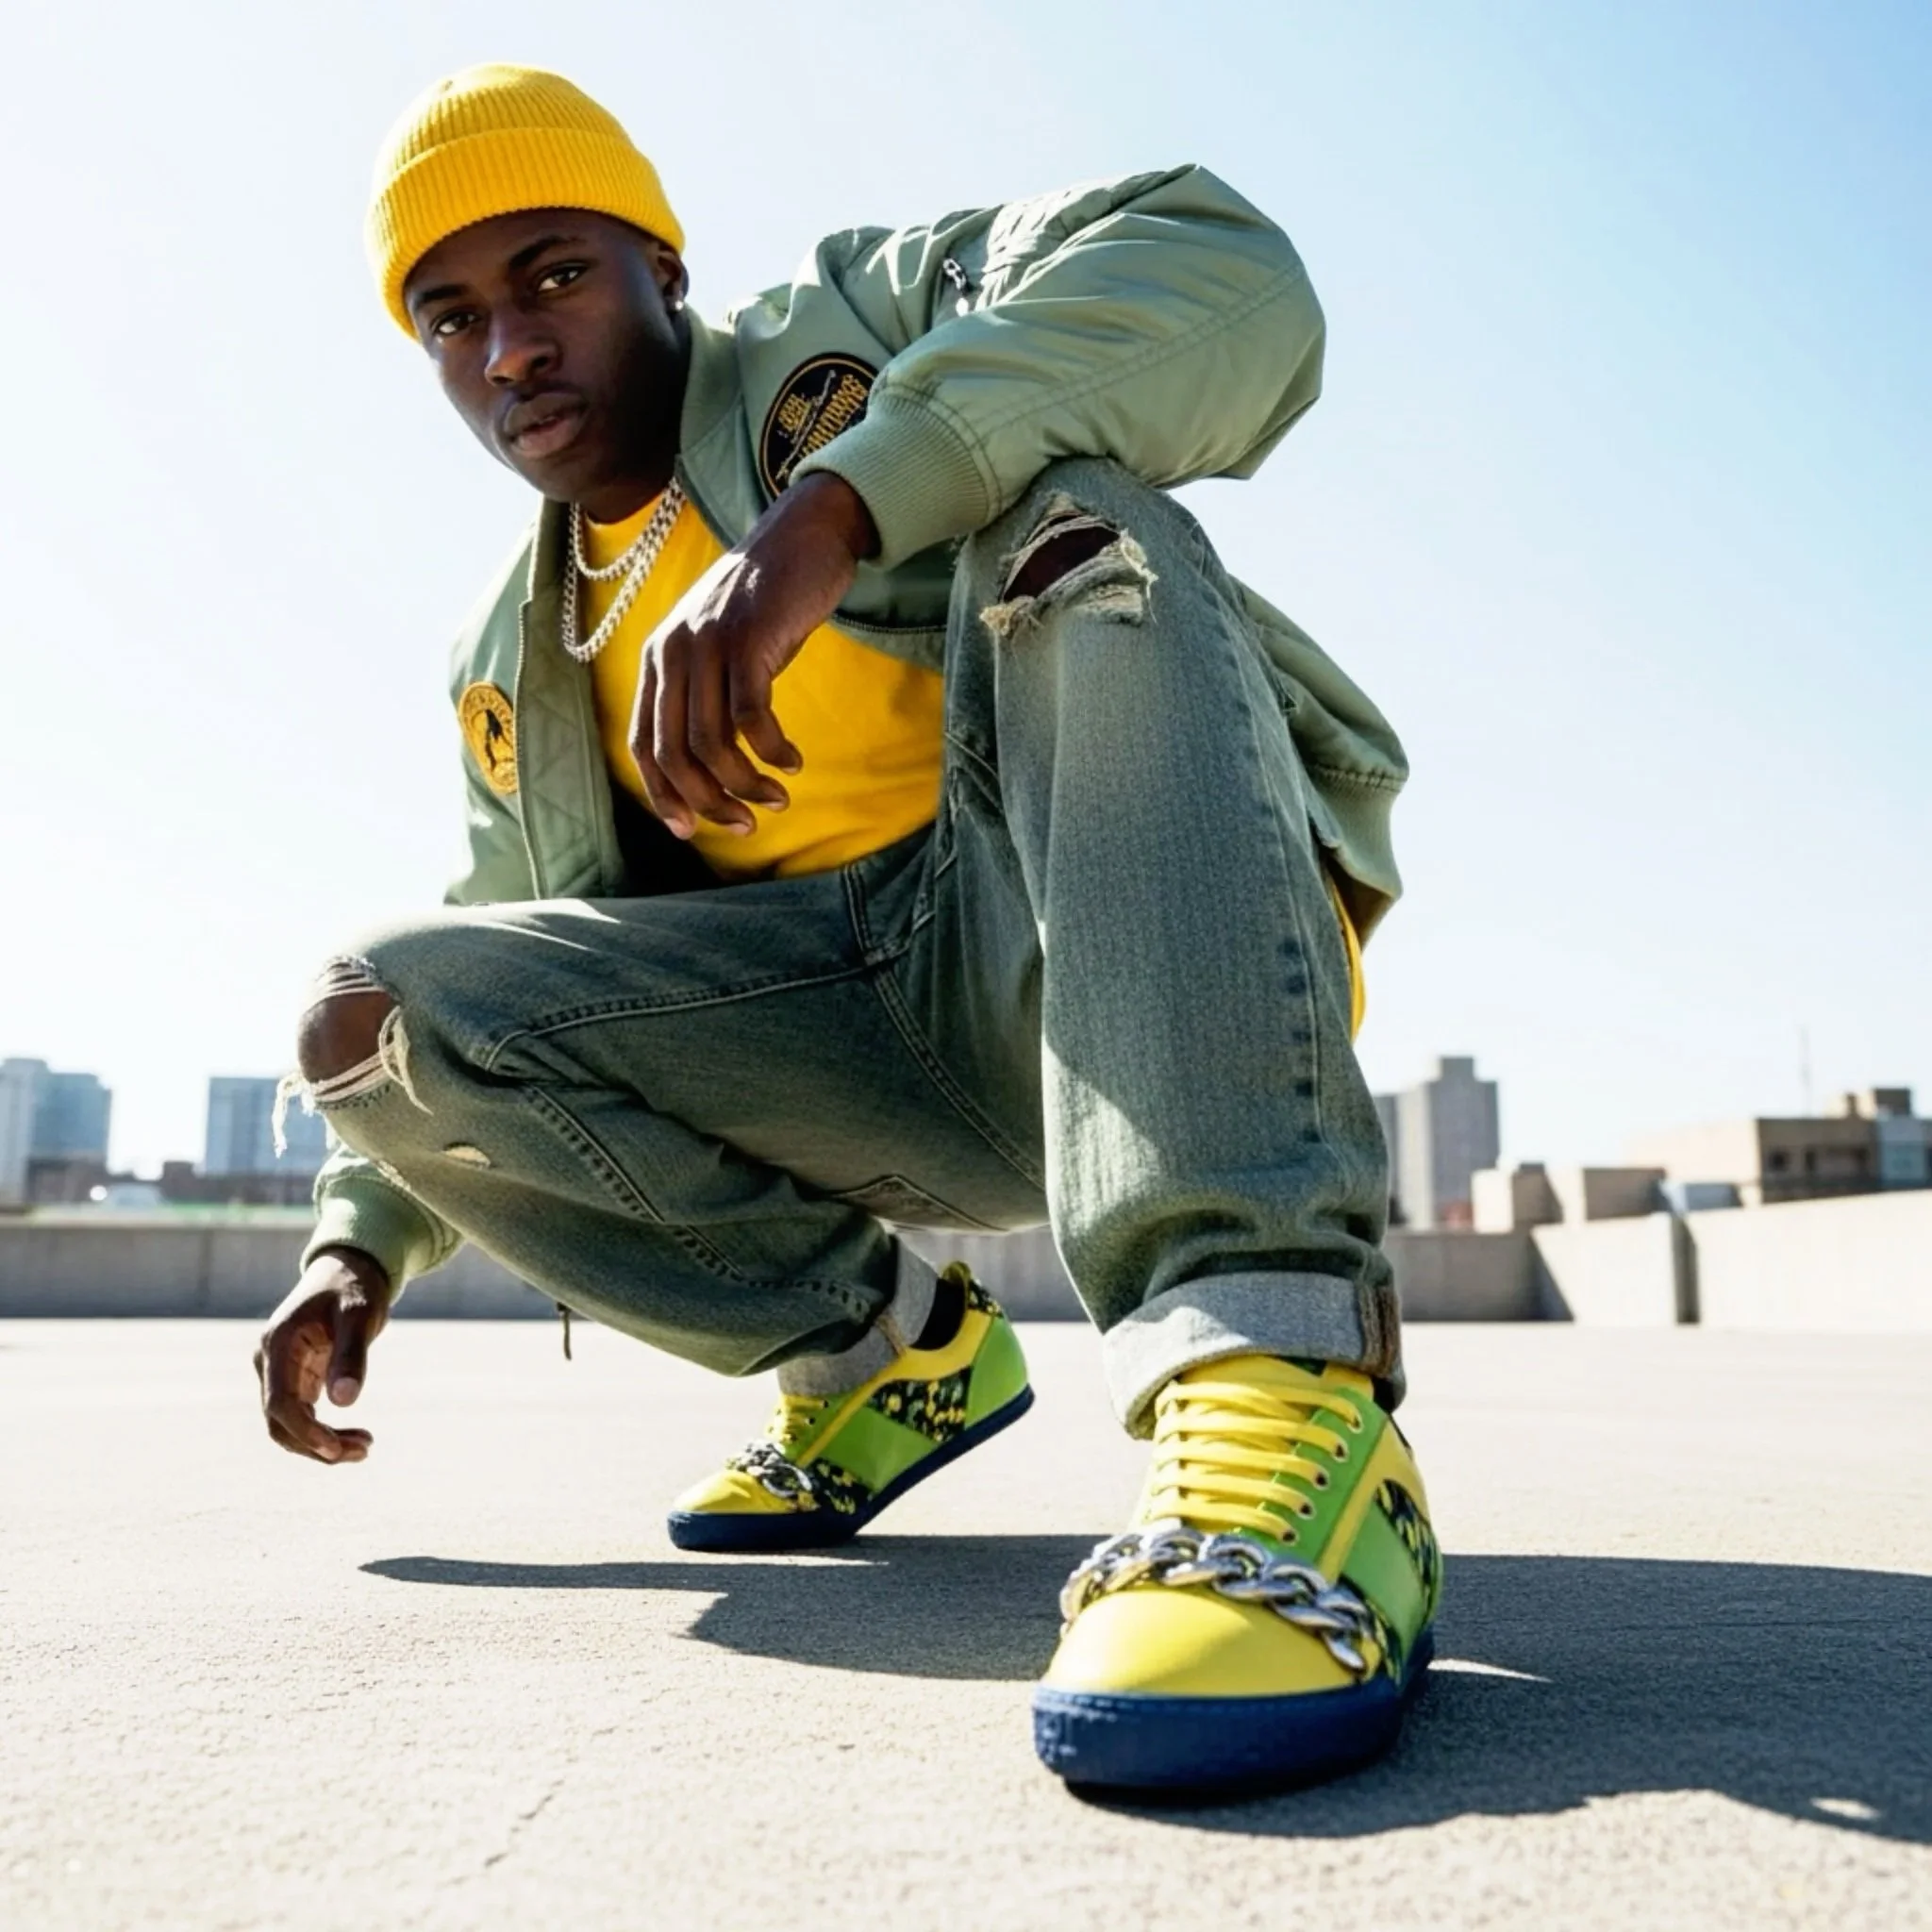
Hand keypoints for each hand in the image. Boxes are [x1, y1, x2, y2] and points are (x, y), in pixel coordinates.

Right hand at [253, 1247, 392, 1464]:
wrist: (348, 1271)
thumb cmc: (355, 1289)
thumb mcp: (359, 1316)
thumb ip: (351, 1356)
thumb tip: (345, 1402)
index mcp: (278, 1345)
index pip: (280, 1403)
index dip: (305, 1431)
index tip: (336, 1449)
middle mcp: (270, 1362)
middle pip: (280, 1422)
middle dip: (317, 1444)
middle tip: (364, 1450)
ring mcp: (278, 1372)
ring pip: (288, 1425)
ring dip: (321, 1444)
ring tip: (365, 1447)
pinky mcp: (293, 1379)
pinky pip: (301, 1416)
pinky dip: (323, 1432)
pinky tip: (355, 1438)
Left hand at [630, 471, 877, 838]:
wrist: (800, 536)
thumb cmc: (764, 602)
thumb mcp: (718, 646)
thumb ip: (703, 694)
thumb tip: (710, 769)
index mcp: (656, 660)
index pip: (643, 746)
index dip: (664, 796)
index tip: (693, 828)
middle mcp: (671, 653)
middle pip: (674, 754)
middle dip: (709, 801)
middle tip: (746, 823)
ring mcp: (707, 645)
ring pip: (712, 744)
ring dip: (745, 783)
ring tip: (776, 797)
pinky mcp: (748, 641)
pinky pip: (752, 718)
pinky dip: (772, 751)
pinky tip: (792, 761)